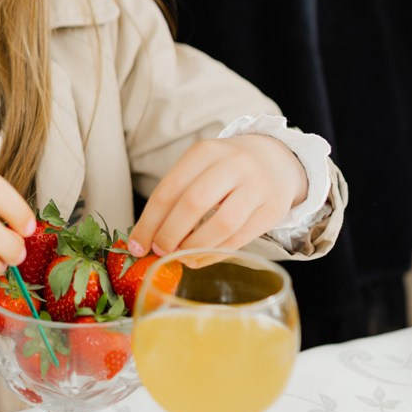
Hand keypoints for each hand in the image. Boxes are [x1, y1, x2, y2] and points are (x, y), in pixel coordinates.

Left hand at [128, 134, 308, 258]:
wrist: (276, 160)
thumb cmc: (226, 169)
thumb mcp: (201, 168)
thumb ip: (177, 196)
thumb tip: (145, 239)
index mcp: (206, 152)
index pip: (169, 189)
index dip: (149, 222)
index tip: (136, 245)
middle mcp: (233, 165)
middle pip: (193, 204)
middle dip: (169, 234)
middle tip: (158, 252)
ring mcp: (256, 186)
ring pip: (221, 224)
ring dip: (194, 247)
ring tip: (180, 257)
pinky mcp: (272, 210)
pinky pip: (239, 239)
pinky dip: (214, 254)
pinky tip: (199, 259)